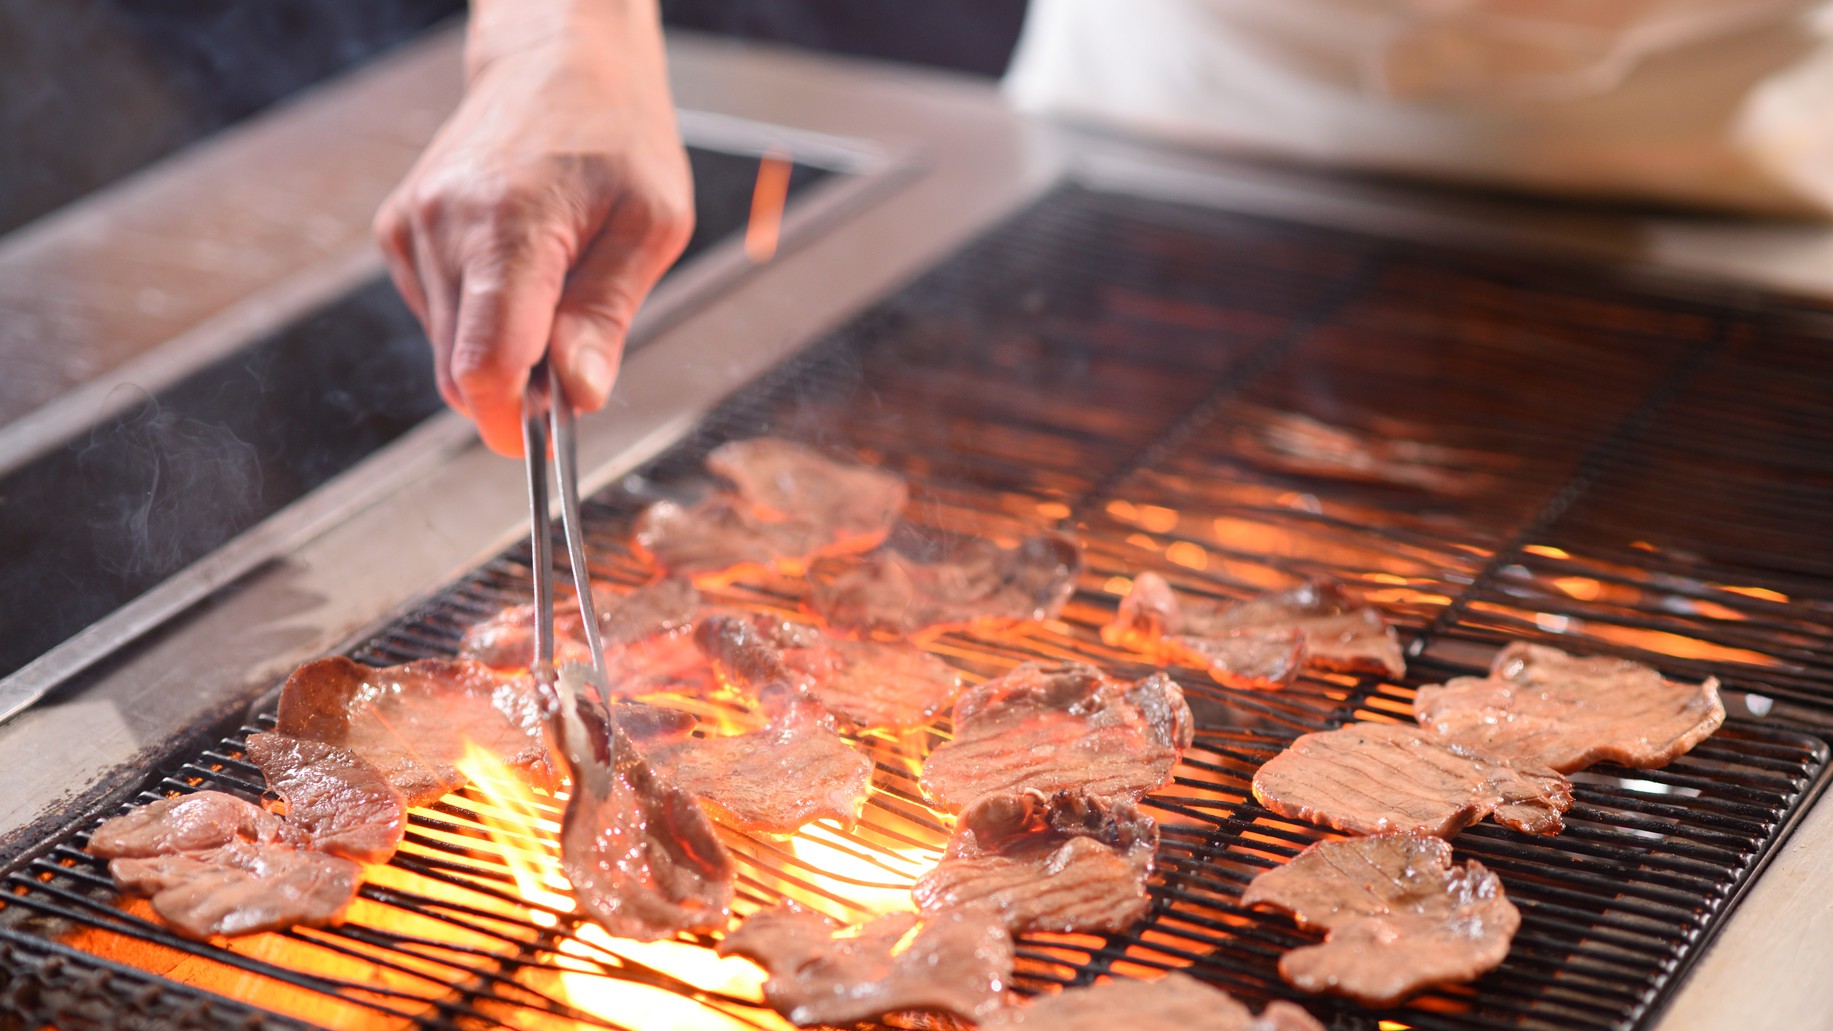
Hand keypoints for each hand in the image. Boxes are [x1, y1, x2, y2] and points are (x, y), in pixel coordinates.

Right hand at [374, 1, 692, 454]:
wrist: (557, 58)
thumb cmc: (616, 131)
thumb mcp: (651, 224)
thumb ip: (606, 316)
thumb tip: (577, 398)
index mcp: (506, 225)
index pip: (484, 367)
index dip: (515, 422)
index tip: (547, 439)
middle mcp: (441, 226)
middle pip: (462, 372)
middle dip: (520, 387)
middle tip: (578, 343)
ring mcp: (410, 229)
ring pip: (448, 354)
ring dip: (504, 350)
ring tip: (555, 283)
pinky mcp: (398, 234)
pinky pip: (439, 320)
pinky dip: (481, 320)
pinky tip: (518, 270)